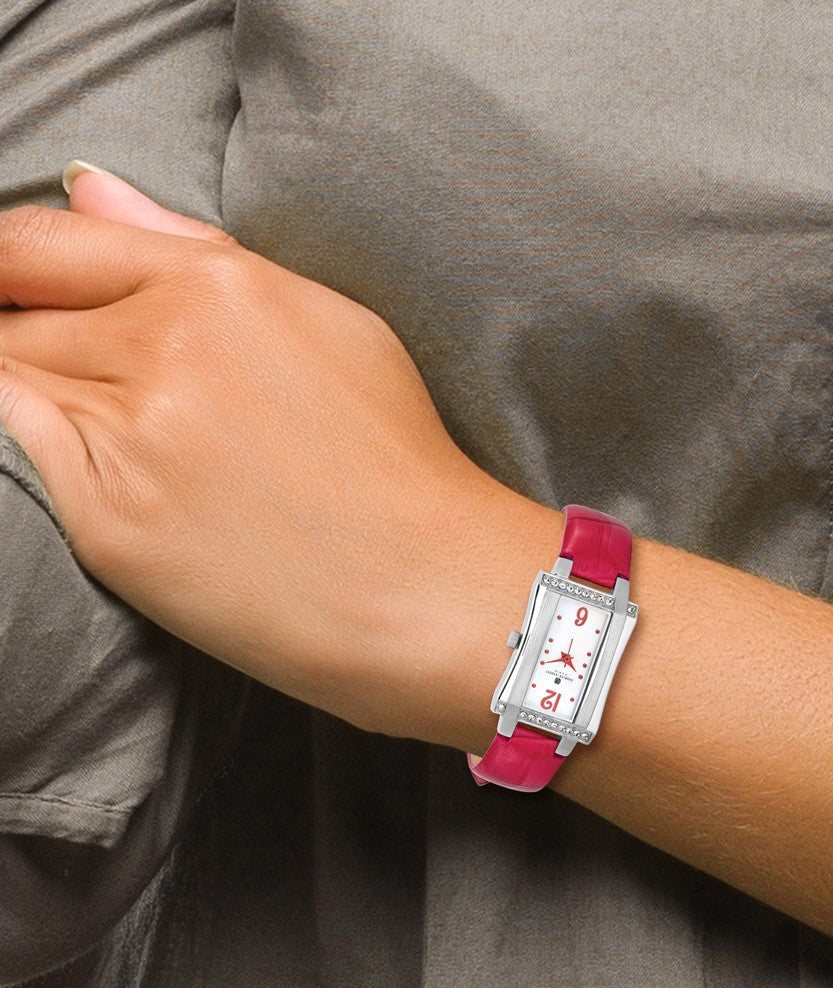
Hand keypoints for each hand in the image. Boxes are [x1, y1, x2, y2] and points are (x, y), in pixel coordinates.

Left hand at [0, 166, 533, 739]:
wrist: (425, 586)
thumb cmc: (395, 457)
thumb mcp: (328, 322)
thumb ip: (194, 248)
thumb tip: (91, 188)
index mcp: (222, 288)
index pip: (43, 242)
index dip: (11, 266)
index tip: (21, 293)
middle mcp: (167, 348)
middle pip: (19, 315)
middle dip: (33, 338)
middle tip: (106, 388)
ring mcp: (132, 437)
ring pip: (12, 382)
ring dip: (45, 399)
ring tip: (135, 441)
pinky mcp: (109, 523)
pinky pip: (23, 457)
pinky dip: (45, 452)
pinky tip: (122, 476)